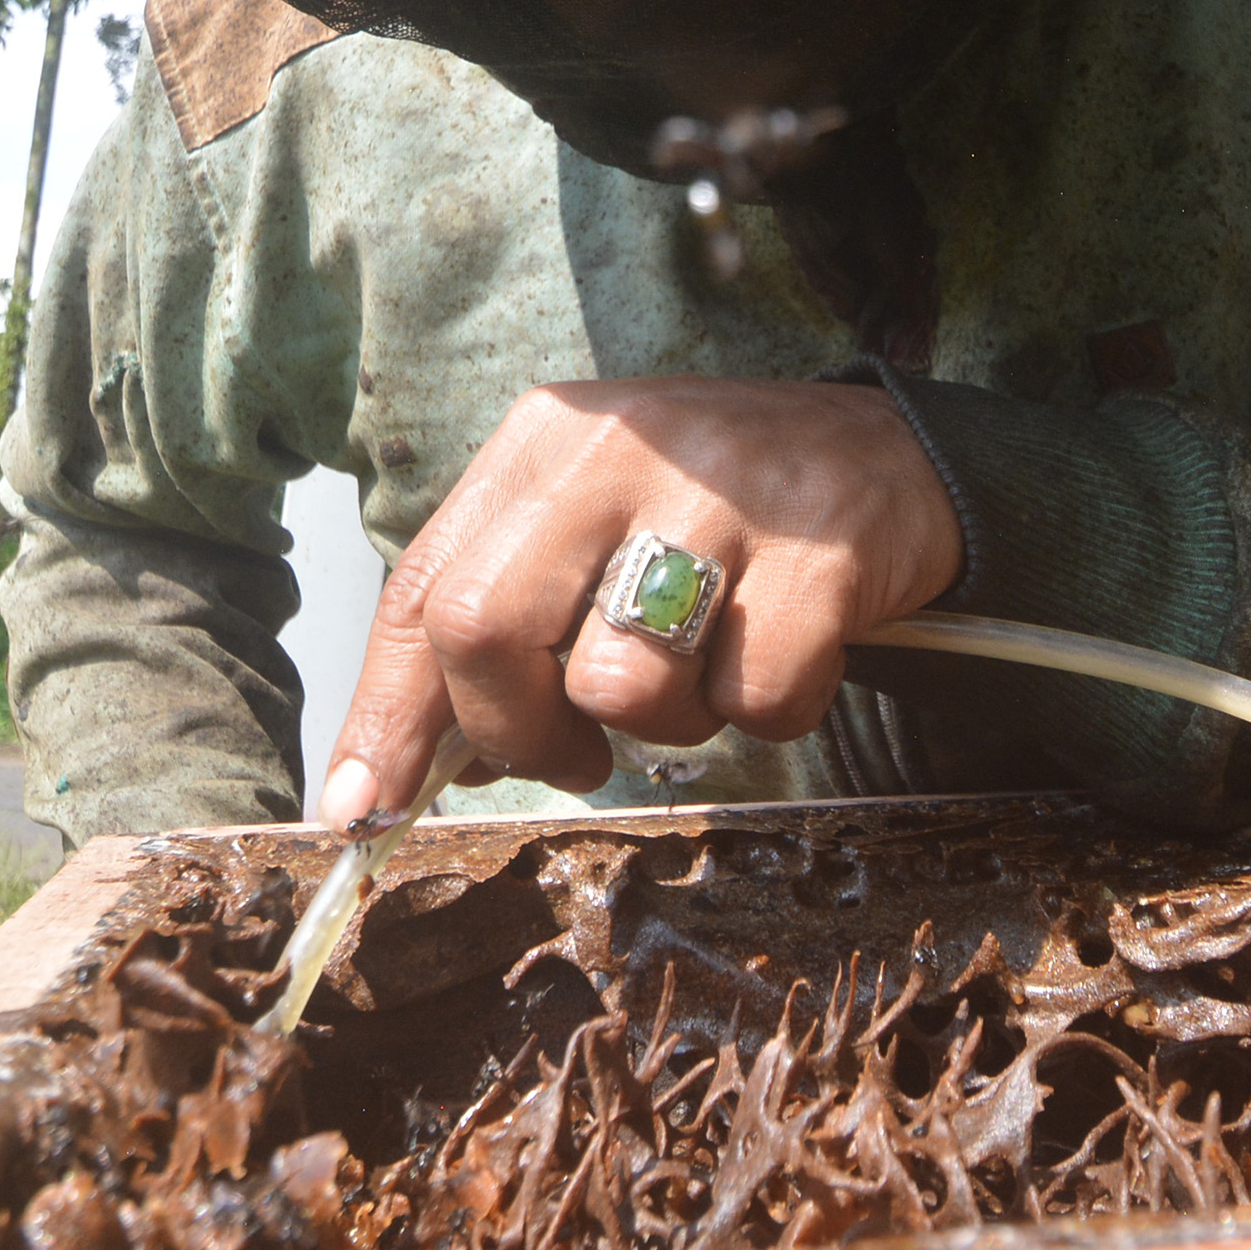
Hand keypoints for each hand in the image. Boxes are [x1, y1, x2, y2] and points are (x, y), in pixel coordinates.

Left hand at [317, 378, 962, 826]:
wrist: (891, 457)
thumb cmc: (714, 516)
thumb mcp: (590, 532)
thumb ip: (501, 629)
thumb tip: (397, 773)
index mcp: (544, 441)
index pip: (422, 591)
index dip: (383, 716)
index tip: (359, 809)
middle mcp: (616, 449)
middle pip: (485, 630)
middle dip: (516, 733)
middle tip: (575, 757)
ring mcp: (721, 494)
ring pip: (619, 685)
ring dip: (664, 724)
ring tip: (704, 672)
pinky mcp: (819, 554)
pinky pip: (752, 702)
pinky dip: (767, 713)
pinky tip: (781, 654)